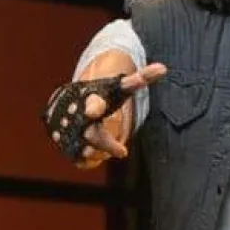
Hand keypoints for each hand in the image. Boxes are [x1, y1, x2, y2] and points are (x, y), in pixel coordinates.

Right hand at [41, 60, 166, 164]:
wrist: (73, 99)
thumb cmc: (103, 93)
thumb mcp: (120, 86)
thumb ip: (140, 79)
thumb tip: (163, 68)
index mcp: (92, 97)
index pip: (94, 101)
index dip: (94, 105)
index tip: (93, 110)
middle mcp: (78, 114)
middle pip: (92, 134)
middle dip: (106, 144)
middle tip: (121, 151)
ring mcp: (70, 129)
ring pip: (84, 149)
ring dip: (99, 154)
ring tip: (113, 151)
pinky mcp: (65, 142)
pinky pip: (77, 158)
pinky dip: (88, 160)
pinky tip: (96, 156)